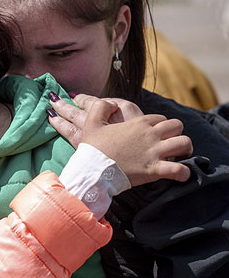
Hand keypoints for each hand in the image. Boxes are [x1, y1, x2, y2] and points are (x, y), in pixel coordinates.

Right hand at [48, 94, 192, 185]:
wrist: (92, 170)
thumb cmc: (93, 149)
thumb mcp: (92, 123)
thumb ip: (101, 107)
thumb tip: (111, 103)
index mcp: (138, 124)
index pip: (159, 118)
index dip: (159, 124)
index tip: (154, 133)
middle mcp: (150, 135)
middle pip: (177, 126)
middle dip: (176, 133)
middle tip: (170, 141)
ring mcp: (154, 153)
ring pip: (184, 143)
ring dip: (185, 149)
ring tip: (180, 155)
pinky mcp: (155, 170)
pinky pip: (178, 170)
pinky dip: (183, 173)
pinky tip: (181, 174)